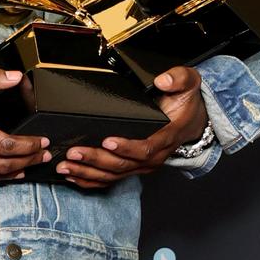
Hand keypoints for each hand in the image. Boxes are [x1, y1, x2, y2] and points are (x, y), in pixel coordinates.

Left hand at [54, 66, 207, 189]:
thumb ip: (178, 78)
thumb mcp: (189, 83)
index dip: (127, 147)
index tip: (107, 140)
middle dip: (97, 160)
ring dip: (88, 172)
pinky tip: (73, 177)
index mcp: (166, 136)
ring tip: (65, 166)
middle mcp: (153, 156)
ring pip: (114, 175)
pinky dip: (91, 180)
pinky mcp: (134, 167)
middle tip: (74, 152)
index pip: (146, 147)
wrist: (193, 121)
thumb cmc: (186, 102)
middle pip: (123, 164)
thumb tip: (162, 80)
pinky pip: (112, 179)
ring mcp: (143, 164)